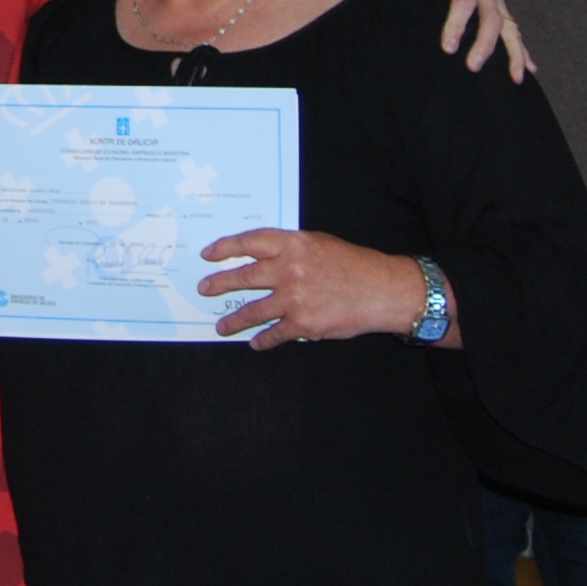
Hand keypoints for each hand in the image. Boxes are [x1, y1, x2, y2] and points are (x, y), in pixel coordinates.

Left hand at [201, 228, 433, 345]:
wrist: (382, 290)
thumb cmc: (353, 264)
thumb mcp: (319, 243)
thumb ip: (290, 249)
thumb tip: (261, 257)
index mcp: (292, 245)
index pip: (248, 242)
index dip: (224, 248)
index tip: (208, 254)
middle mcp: (288, 269)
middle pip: (243, 276)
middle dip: (219, 284)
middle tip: (204, 289)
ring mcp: (294, 298)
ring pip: (253, 310)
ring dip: (234, 320)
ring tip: (222, 326)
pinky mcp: (303, 324)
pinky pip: (275, 334)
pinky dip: (263, 340)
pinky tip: (256, 343)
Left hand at [383, 0, 529, 81]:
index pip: (465, 0)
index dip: (457, 24)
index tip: (448, 47)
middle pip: (491, 18)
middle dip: (485, 43)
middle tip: (473, 66)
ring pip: (509, 27)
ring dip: (513, 52)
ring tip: (515, 77)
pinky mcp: (497, 7)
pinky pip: (512, 31)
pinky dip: (521, 50)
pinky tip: (528, 69)